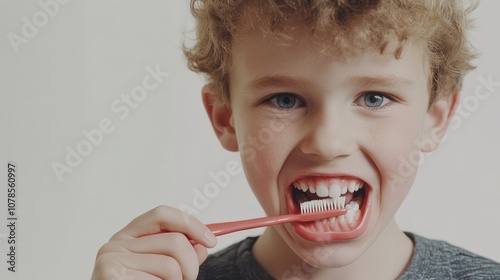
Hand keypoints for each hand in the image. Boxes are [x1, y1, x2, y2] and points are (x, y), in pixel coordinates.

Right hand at [91, 205, 216, 279]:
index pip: (162, 214)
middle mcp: (116, 243)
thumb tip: (202, 244)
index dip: (190, 224)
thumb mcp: (157, 270)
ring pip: (171, 266)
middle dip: (191, 264)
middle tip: (189, 279)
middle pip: (175, 241)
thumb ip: (178, 255)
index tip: (210, 240)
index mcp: (127, 236)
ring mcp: (111, 259)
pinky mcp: (112, 275)